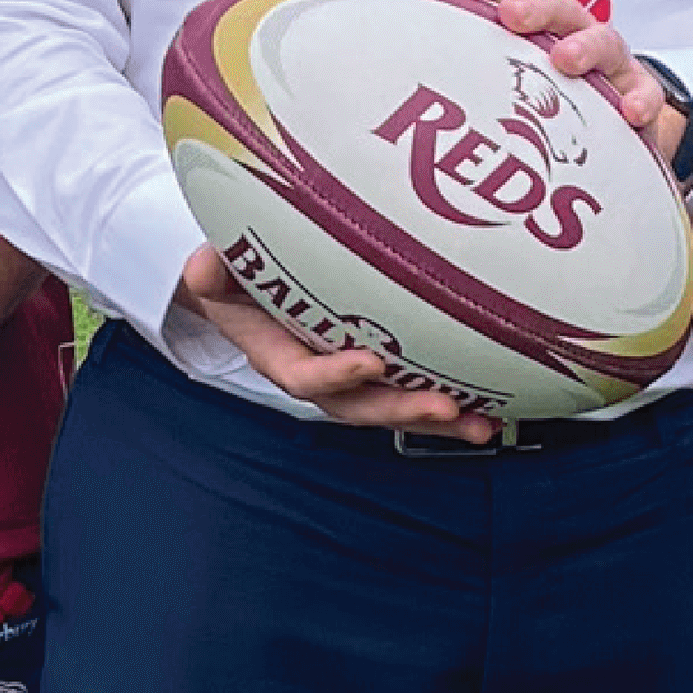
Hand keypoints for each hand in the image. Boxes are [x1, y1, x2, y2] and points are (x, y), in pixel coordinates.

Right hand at [179, 246, 498, 439]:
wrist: (245, 288)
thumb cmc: (234, 274)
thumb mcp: (215, 267)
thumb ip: (210, 269)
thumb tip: (200, 267)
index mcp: (277, 355)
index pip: (304, 376)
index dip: (335, 374)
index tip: (369, 361)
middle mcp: (318, 376)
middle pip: (360, 406)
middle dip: (402, 411)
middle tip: (445, 407)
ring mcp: (350, 378)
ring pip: (392, 408)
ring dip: (437, 419)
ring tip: (481, 425)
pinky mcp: (377, 371)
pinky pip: (411, 391)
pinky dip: (448, 402)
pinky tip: (491, 404)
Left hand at [454, 0, 684, 171]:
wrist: (612, 132)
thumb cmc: (545, 101)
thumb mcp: (504, 82)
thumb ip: (462, 72)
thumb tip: (388, 82)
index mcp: (537, 24)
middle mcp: (575, 33)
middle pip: (558, 5)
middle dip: (533, 5)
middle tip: (509, 16)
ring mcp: (611, 65)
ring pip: (604, 41)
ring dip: (583, 46)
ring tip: (564, 59)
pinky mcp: (639, 97)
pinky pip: (644, 94)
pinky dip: (640, 100)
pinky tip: (629, 112)